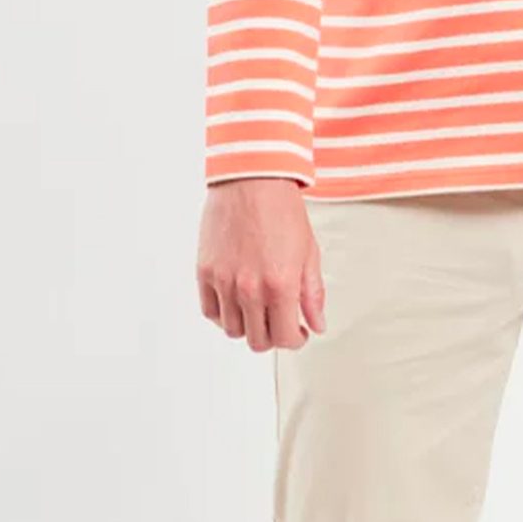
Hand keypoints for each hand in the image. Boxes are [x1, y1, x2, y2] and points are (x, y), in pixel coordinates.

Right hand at [196, 178, 326, 351]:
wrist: (251, 180)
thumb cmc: (282, 212)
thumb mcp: (309, 254)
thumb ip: (313, 295)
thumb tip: (317, 325)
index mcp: (280, 286)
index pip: (285, 339)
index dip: (295, 340)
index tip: (297, 331)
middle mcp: (249, 288)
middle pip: (258, 341)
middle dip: (272, 336)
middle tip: (278, 322)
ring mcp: (224, 281)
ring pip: (233, 331)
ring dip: (247, 327)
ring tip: (257, 310)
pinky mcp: (205, 271)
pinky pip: (209, 311)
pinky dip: (222, 313)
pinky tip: (235, 302)